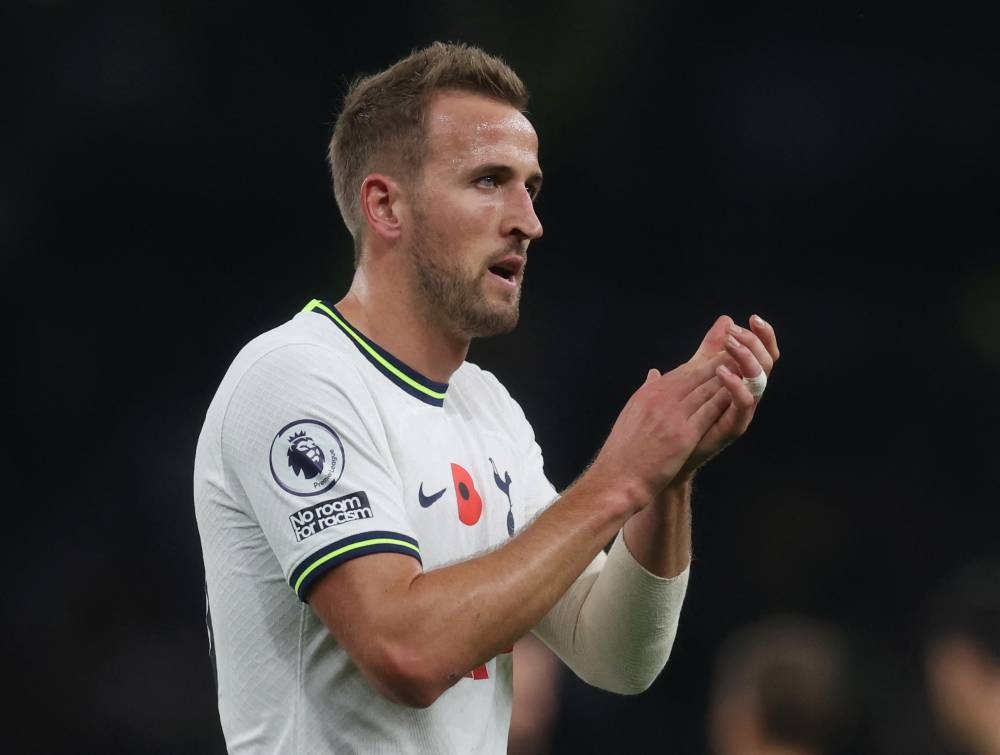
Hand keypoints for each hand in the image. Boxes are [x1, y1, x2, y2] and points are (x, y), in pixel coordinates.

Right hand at [590, 353, 734, 510]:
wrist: (617, 477)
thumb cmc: (624, 450)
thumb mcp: (632, 412)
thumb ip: (646, 391)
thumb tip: (653, 373)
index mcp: (649, 393)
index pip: (683, 371)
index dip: (706, 361)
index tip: (723, 352)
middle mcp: (660, 399)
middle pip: (697, 375)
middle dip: (721, 361)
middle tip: (742, 350)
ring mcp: (671, 416)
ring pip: (706, 390)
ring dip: (729, 377)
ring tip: (746, 367)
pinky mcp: (681, 435)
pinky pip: (709, 412)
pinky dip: (725, 401)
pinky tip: (740, 395)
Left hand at [676, 313, 779, 477]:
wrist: (668, 452)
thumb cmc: (684, 414)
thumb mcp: (697, 373)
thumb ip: (711, 348)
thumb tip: (725, 319)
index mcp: (741, 380)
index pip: (763, 353)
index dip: (763, 336)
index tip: (753, 318)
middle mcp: (746, 394)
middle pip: (767, 364)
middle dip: (754, 344)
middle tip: (735, 333)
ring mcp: (742, 411)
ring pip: (759, 381)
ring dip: (746, 359)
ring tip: (730, 345)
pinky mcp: (734, 426)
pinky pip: (743, 403)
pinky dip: (736, 385)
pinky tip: (721, 371)